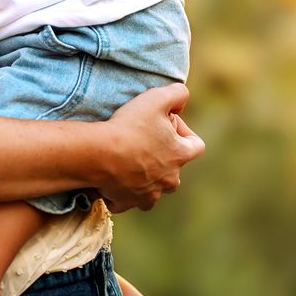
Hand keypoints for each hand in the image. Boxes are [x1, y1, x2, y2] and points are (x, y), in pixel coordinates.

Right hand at [95, 83, 203, 210]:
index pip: (196, 145)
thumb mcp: (155, 98)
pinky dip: (124, 191)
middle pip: (174, 170)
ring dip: (146, 177)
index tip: (164, 123)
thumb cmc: (129, 126)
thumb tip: (183, 97)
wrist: (98, 155)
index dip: (183, 132)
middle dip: (163, 157)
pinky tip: (113, 177)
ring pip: (154, 188)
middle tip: (142, 141)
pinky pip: (130, 199)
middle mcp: (169, 180)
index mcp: (180, 155)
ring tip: (127, 160)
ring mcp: (149, 194)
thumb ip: (176, 93)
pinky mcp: (128, 202)